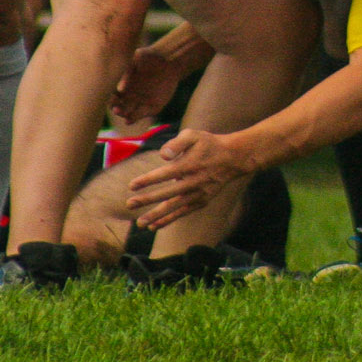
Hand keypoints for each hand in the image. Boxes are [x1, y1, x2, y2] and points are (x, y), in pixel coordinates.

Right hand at [111, 45, 182, 124]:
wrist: (169, 59)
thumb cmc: (150, 56)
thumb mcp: (137, 58)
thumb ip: (128, 72)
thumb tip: (120, 88)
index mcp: (123, 84)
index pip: (111, 94)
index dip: (109, 97)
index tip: (111, 98)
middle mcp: (130, 94)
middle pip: (117, 106)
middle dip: (115, 109)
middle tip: (116, 109)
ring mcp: (140, 101)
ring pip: (127, 113)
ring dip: (123, 115)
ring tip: (123, 114)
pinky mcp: (152, 106)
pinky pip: (140, 115)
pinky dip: (133, 119)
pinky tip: (129, 120)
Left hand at [126, 128, 253, 230]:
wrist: (233, 158)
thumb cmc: (208, 144)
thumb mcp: (194, 135)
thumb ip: (177, 143)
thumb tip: (163, 155)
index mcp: (190, 164)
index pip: (165, 174)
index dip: (148, 180)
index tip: (131, 185)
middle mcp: (194, 181)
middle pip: (167, 193)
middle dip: (147, 200)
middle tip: (129, 204)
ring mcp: (199, 193)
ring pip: (175, 207)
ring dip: (156, 216)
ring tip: (139, 224)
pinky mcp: (202, 201)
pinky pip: (183, 212)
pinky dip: (169, 220)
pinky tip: (154, 226)